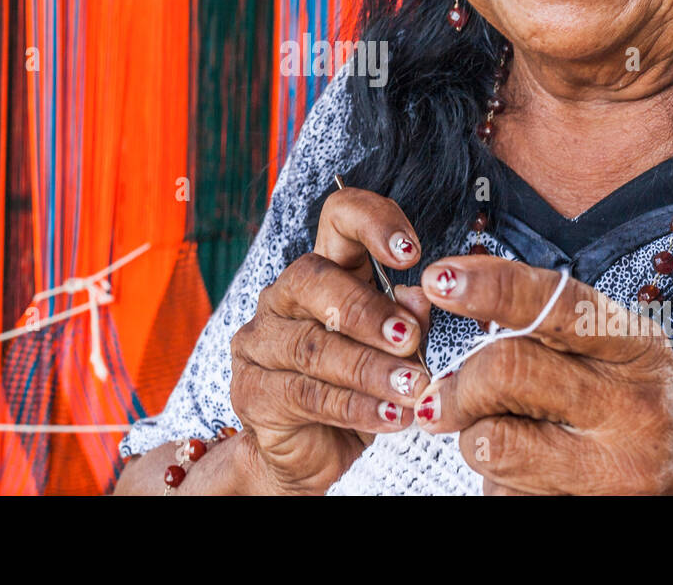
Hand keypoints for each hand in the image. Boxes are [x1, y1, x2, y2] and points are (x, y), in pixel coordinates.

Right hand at [230, 188, 431, 493]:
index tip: (410, 254)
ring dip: (369, 368)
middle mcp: (283, 297)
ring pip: (312, 345)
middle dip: (366, 310)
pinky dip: (355, 407)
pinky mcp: (251, 391)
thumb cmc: (359, 390)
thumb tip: (421, 296)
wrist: (313, 455)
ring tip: (412, 388)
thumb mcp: (396, 353)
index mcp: (325, 271)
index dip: (372, 223)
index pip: (337, 217)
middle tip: (409, 339)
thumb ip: (409, 321)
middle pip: (312, 278)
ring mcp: (260, 342)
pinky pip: (306, 395)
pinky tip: (391, 417)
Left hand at [410, 254, 672, 494]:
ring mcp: (610, 470)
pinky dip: (496, 479)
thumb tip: (459, 296)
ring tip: (491, 432)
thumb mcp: (621, 346)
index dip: (490, 287)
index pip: (555, 305)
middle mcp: (628, 406)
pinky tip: (524, 470)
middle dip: (461, 382)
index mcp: (633, 347)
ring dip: (472, 436)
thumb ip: (550, 322)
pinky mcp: (586, 511)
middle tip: (445, 393)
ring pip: (493, 443)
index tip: (441, 280)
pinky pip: (504, 492)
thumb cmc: (649, 399)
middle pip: (507, 372)